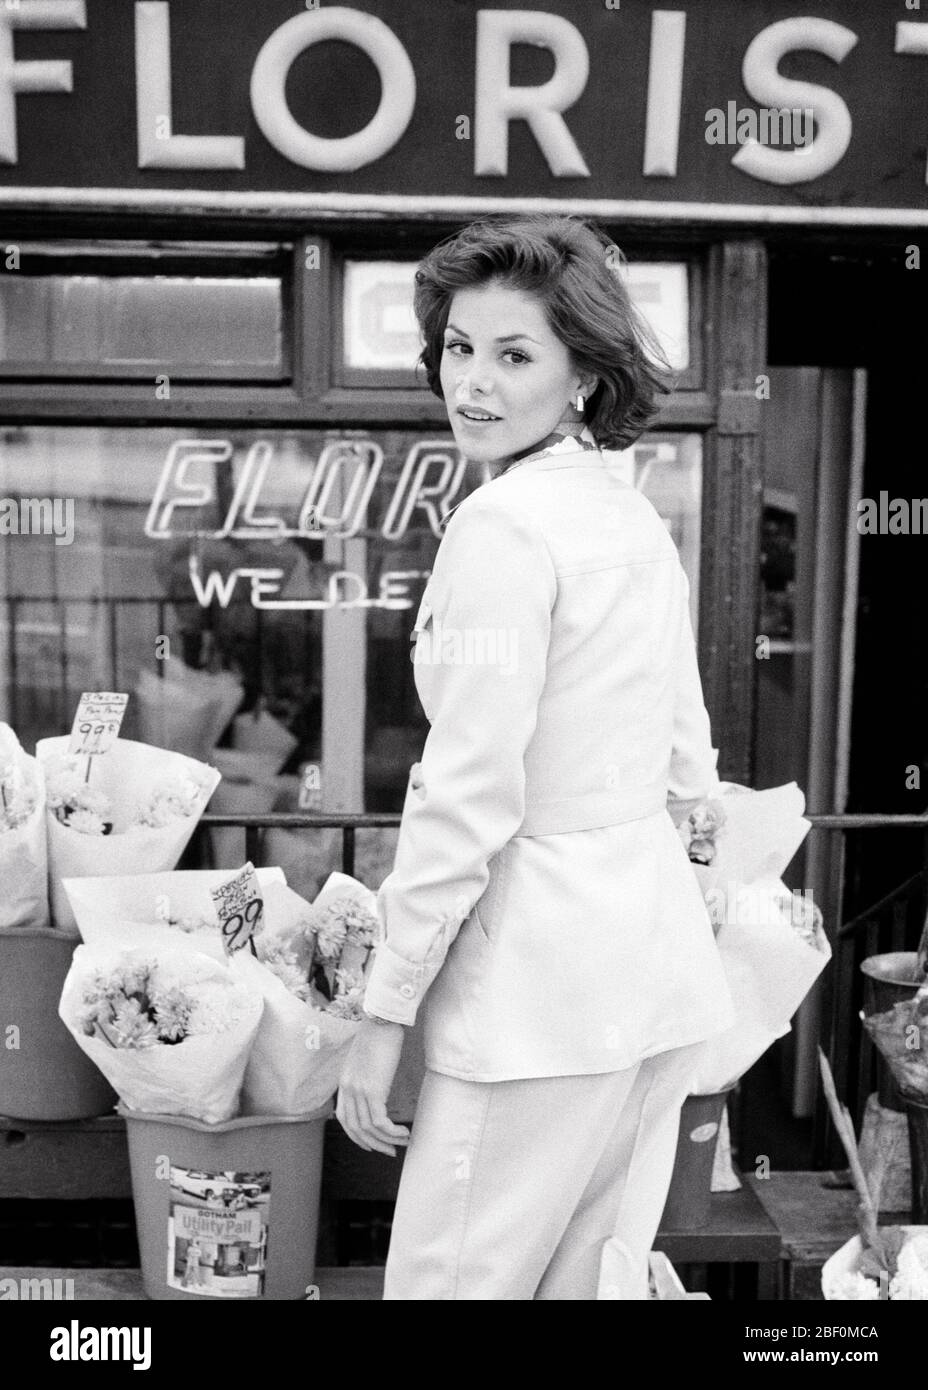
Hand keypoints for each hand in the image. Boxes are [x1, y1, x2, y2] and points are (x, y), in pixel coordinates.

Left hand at [336, 1017, 410, 1156]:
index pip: (344, 1118)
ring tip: (403, 1142)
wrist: (382, 1019)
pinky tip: (404, 1132)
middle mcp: (348, 1090)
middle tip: (390, 1151)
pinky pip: (381, 1122)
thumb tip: (376, 1084)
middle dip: (373, 1144)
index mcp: (344, 1082)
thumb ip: (365, 1073)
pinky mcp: (373, 1090)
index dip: (356, 1135)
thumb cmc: (379, 1034)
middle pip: (356, 1129)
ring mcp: (359, 1091)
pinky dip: (392, 1132)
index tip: (371, 1143)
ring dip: (387, 1140)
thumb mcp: (365, 1057)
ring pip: (370, 1129)